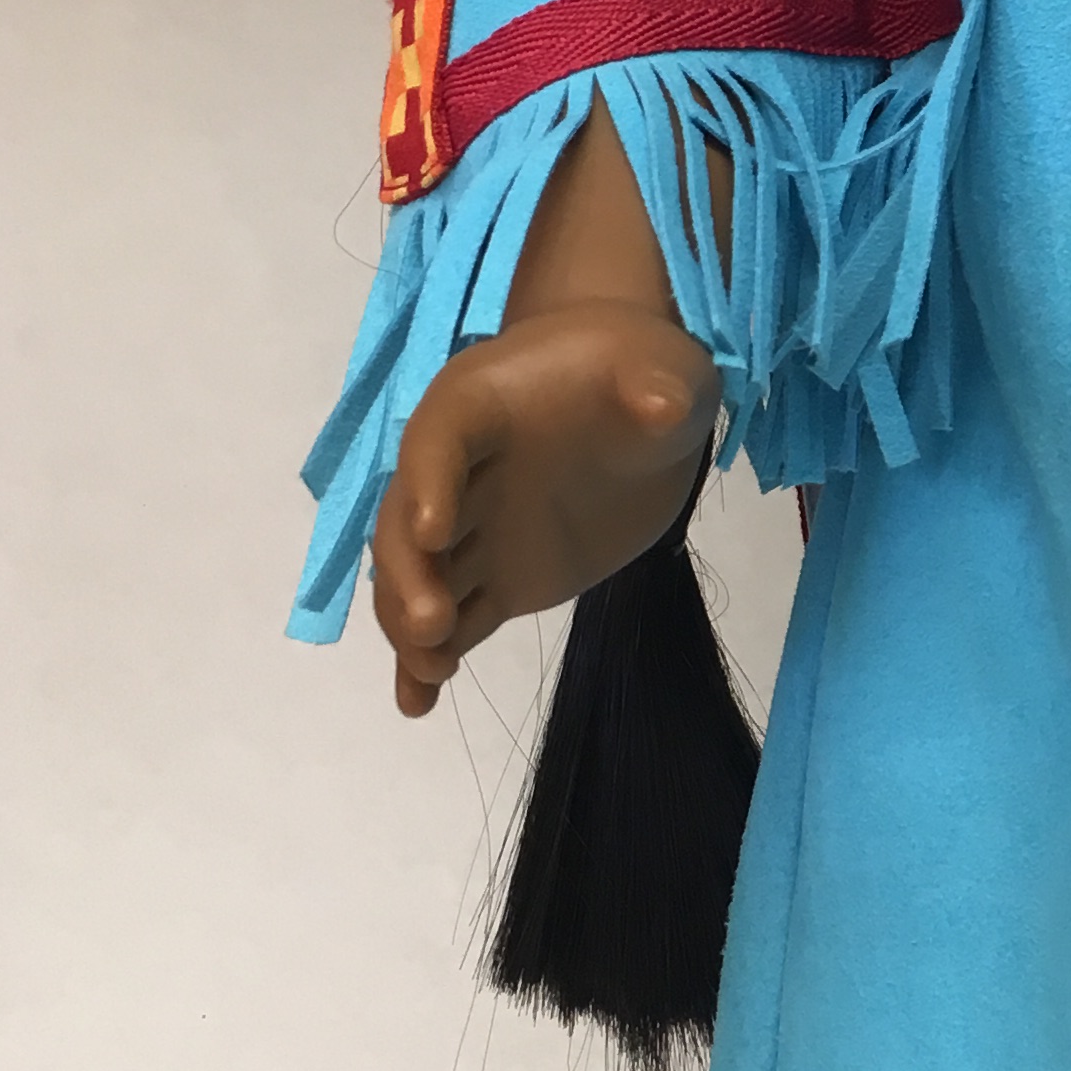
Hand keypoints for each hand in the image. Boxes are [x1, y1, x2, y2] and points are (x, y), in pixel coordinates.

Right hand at [369, 304, 720, 716]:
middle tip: (432, 623)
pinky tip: (418, 704)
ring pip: (420, 579)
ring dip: (411, 623)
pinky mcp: (500, 577)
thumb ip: (657, 388)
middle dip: (409, 572)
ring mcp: (473, 529)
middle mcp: (456, 471)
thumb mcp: (663, 367)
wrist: (637, 399)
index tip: (433, 530)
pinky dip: (428, 659)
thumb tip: (658, 405)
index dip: (429, 481)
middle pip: (407, 520)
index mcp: (478, 405)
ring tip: (432, 670)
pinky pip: (456, 621)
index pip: (438, 439)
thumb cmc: (640, 367)